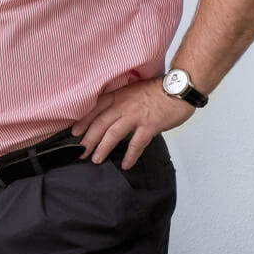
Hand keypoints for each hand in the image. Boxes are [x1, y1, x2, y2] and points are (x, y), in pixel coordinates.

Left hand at [71, 77, 194, 168]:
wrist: (179, 89)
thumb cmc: (157, 90)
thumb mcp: (131, 90)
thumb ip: (119, 101)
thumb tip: (107, 114)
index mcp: (118, 95)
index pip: (94, 108)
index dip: (82, 121)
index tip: (74, 133)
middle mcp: (123, 105)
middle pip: (100, 123)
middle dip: (88, 139)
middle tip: (80, 152)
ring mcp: (136, 116)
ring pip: (113, 133)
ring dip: (103, 148)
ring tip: (95, 159)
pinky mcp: (149, 126)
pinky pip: (136, 144)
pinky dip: (130, 155)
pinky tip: (125, 164)